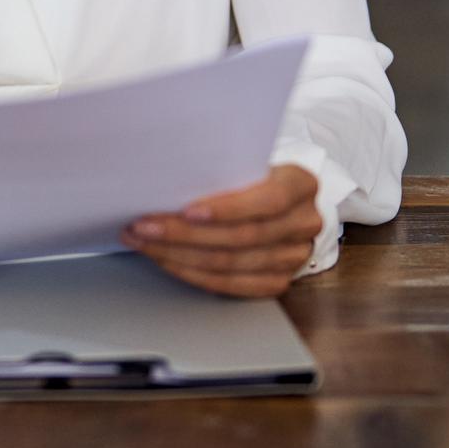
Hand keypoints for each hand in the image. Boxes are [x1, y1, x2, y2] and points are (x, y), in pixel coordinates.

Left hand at [124, 164, 322, 297]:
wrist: (283, 202)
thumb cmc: (254, 176)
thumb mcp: (249, 162)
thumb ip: (224, 171)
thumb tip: (166, 181)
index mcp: (301, 185)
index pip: (268, 200)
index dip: (227, 208)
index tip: (185, 210)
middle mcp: (304, 223)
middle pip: (241, 237)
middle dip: (184, 234)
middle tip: (144, 226)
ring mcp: (293, 257)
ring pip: (229, 264)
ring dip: (178, 255)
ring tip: (145, 242)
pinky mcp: (276, 282)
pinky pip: (228, 285)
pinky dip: (191, 273)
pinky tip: (166, 260)